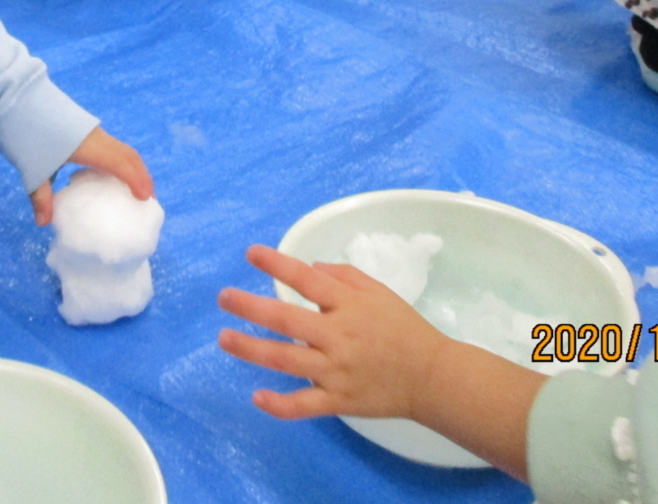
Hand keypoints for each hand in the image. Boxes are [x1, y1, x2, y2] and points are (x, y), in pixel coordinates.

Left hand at [29, 126, 152, 226]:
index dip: (136, 180)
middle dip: (142, 176)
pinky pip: (113, 146)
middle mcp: (97, 137)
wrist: (19, 102)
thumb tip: (43, 223)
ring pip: (123, 149)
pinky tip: (113, 174)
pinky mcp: (86, 130)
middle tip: (148, 198)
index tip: (145, 199)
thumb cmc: (27, 135)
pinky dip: (122, 161)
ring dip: (133, 167)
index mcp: (88, 147)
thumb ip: (41, 197)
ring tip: (136, 188)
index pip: (121, 164)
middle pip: (129, 155)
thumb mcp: (33, 171)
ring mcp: (93, 132)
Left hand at [217, 245, 450, 420]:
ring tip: (224, 338)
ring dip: (250, 349)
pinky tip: (257, 397)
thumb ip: (344, 276)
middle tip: (223, 297)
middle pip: (286, 320)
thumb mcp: (379, 292)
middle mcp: (337, 336)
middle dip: (250, 308)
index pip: (306, 279)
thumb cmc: (404, 329)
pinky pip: (303, 404)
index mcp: (348, 305)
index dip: (277, 264)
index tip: (251, 252)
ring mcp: (335, 371)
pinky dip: (279, 404)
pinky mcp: (338, 400)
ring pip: (285, 359)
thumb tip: (309, 268)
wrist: (433, 377)